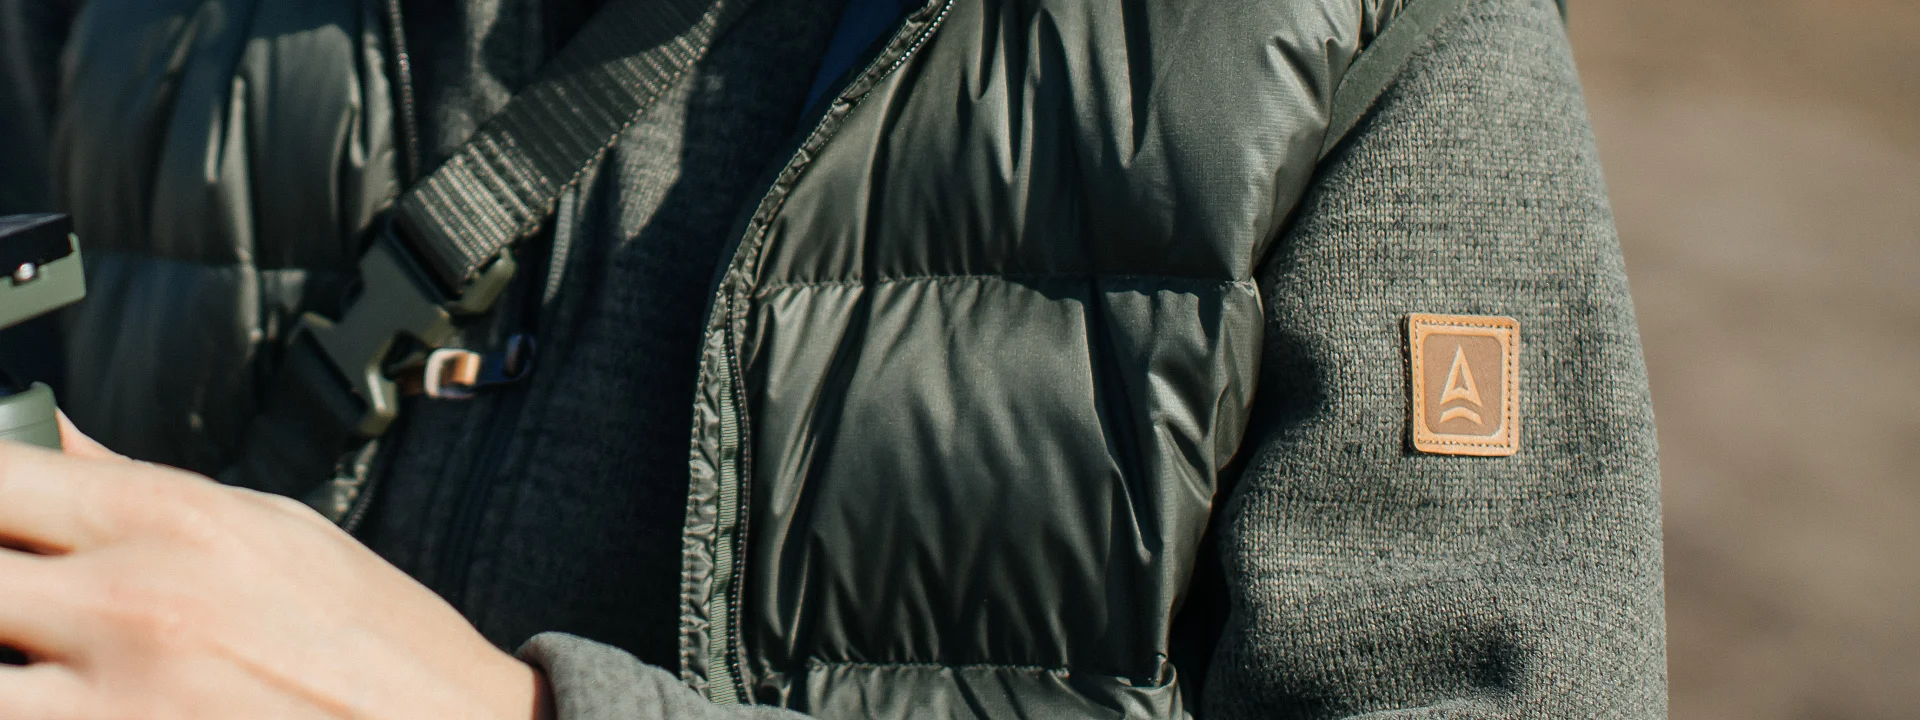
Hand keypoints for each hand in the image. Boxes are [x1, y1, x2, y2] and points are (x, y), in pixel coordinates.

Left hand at [0, 417, 552, 719]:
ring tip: (33, 656)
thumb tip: (37, 428)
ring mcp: (121, 701)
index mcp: (167, 519)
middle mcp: (131, 603)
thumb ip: (129, 483)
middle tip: (19, 599)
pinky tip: (65, 700)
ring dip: (3, 662)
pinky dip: (38, 711)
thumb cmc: (372, 635)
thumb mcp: (266, 524)